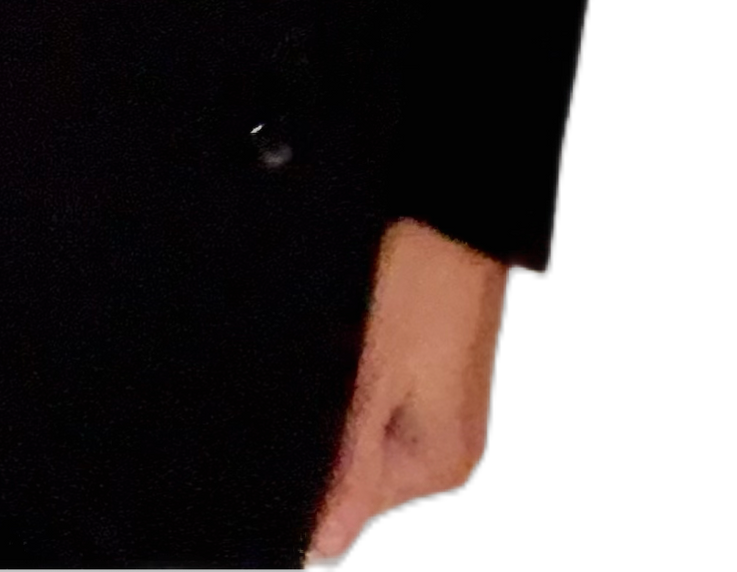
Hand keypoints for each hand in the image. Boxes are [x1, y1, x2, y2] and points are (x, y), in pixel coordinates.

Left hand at [306, 218, 510, 561]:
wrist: (452, 200)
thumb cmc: (423, 273)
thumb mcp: (372, 371)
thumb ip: (346, 463)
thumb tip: (319, 548)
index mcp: (434, 465)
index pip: (346, 512)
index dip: (301, 479)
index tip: (284, 424)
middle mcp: (441, 449)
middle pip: (347, 469)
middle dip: (320, 427)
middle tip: (318, 364)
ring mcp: (437, 409)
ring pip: (353, 427)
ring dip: (334, 395)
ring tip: (339, 338)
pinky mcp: (428, 371)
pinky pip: (371, 392)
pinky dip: (351, 370)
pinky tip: (348, 330)